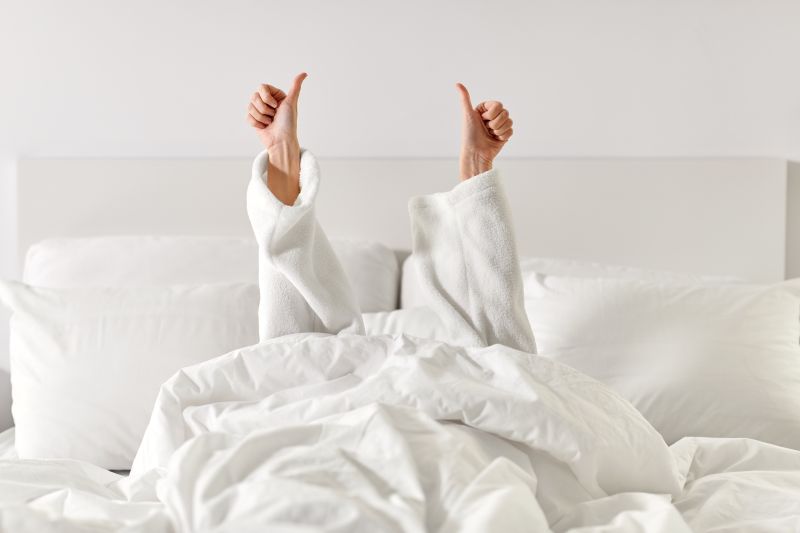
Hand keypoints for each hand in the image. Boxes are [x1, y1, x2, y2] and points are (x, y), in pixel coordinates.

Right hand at [247, 73, 306, 204]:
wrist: (282, 141)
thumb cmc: (288, 123)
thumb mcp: (291, 102)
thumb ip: (295, 86)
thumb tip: (304, 73)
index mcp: (275, 95)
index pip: (262, 87)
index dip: (266, 97)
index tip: (275, 106)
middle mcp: (267, 101)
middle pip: (254, 96)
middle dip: (264, 109)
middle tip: (274, 116)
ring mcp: (259, 110)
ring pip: (250, 107)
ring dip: (262, 117)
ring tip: (270, 122)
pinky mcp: (253, 120)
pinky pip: (248, 117)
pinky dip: (257, 123)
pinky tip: (265, 127)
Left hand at [456, 83, 513, 180]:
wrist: (475, 153)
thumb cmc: (469, 134)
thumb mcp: (467, 114)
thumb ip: (464, 98)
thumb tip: (457, 84)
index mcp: (485, 109)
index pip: (498, 105)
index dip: (491, 114)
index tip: (482, 120)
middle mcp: (493, 115)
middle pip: (505, 112)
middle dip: (495, 123)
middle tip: (486, 129)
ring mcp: (499, 125)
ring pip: (509, 121)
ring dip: (498, 130)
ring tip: (490, 134)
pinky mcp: (505, 134)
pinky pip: (511, 131)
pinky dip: (502, 136)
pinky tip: (495, 139)